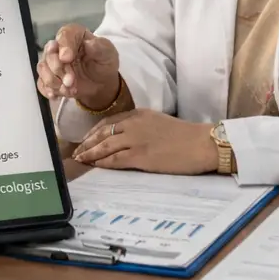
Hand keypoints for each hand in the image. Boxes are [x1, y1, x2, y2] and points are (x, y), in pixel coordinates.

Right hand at [36, 24, 120, 108]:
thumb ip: (99, 47)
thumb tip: (89, 43)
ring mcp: (52, 62)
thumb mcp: (108, 54)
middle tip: (71, 81)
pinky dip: (47, 89)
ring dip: (53, 81)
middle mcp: (60, 46)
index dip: (63, 46)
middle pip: (49, 53)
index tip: (66, 59)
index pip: (64, 35)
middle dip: (58, 69)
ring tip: (69, 90)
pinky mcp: (50, 77)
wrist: (101, 83)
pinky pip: (41, 82)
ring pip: (42, 68)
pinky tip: (56, 95)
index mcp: (74, 35)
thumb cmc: (103, 63)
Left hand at [73, 110, 218, 174]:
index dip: (94, 131)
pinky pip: (114, 159)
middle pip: (102, 132)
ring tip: (80, 159)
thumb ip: (141, 126)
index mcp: (138, 113)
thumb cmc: (185, 136)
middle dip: (87, 142)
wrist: (201, 144)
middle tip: (76, 151)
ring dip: (90, 153)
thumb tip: (126, 137)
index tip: (85, 138)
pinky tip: (95, 165)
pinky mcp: (140, 156)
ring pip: (104, 146)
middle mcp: (133, 124)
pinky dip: (102, 162)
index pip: (108, 121)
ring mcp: (135, 139)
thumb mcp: (158, 122)